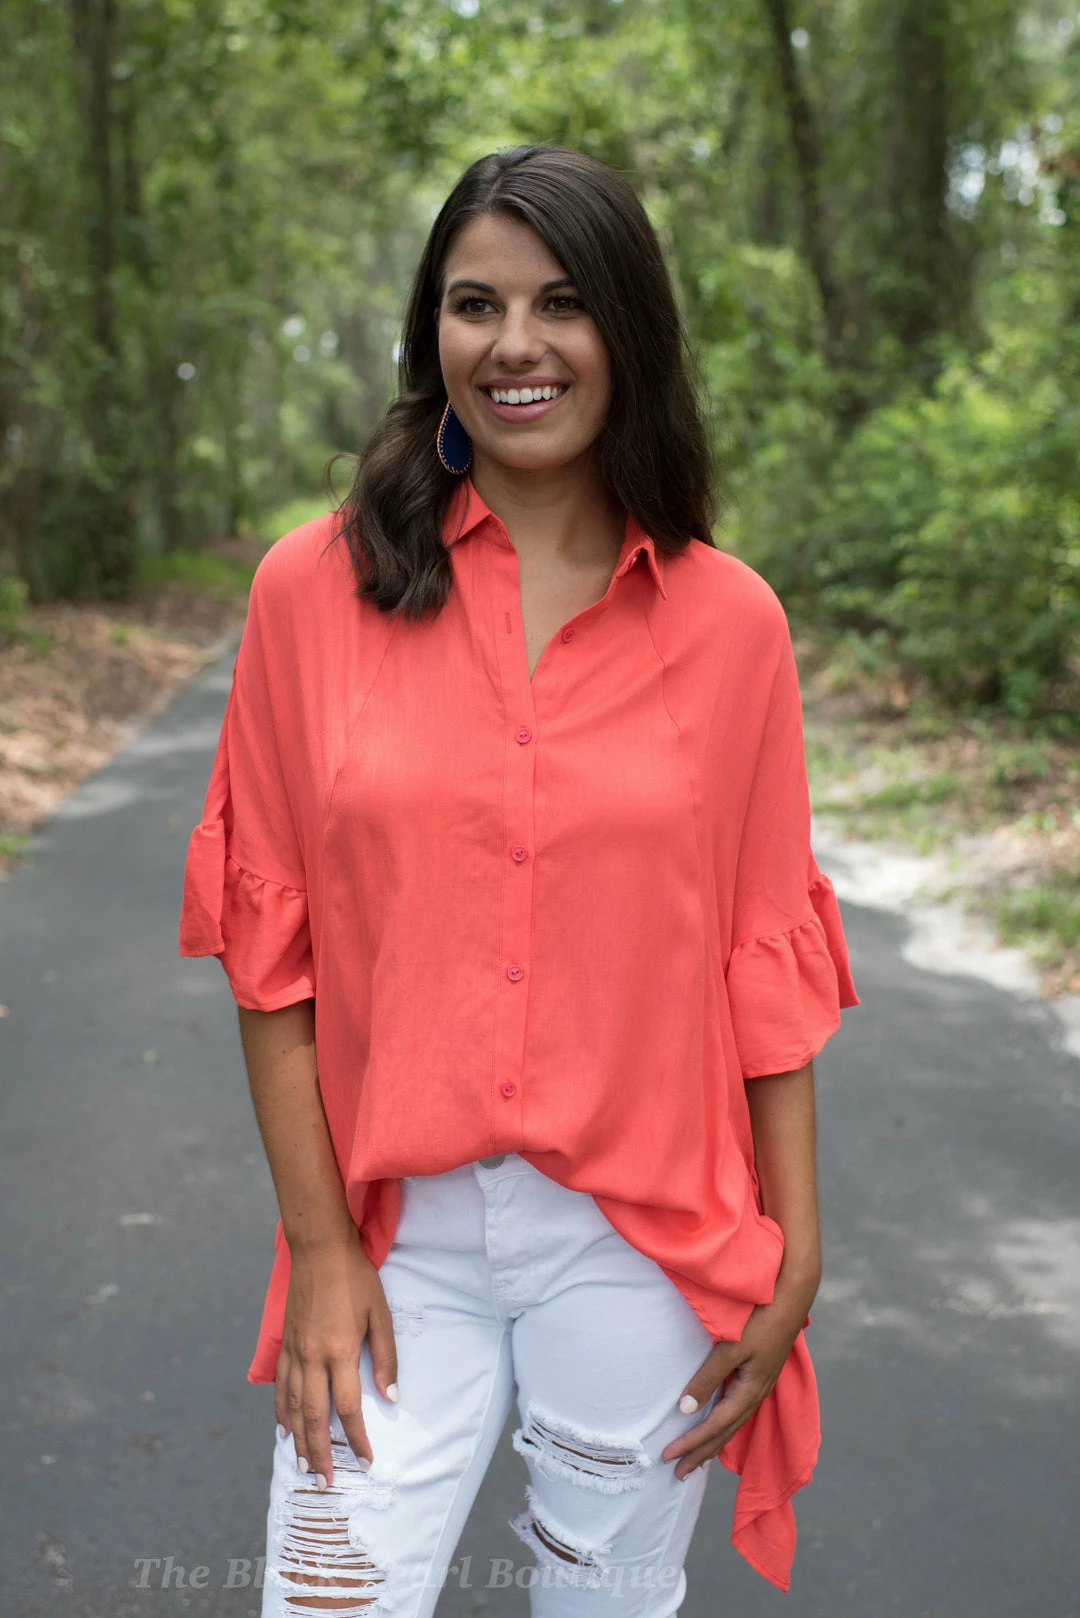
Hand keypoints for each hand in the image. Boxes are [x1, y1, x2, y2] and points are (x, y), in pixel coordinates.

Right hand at [275, 1228, 397, 1489]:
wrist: (319, 1248)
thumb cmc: (356, 1278)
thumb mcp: (380, 1314)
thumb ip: (385, 1358)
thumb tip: (391, 1398)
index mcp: (340, 1352)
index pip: (348, 1408)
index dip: (357, 1439)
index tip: (366, 1462)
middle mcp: (313, 1358)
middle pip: (313, 1417)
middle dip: (320, 1453)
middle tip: (324, 1483)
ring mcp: (295, 1352)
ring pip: (292, 1407)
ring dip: (298, 1441)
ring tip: (302, 1467)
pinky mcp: (285, 1344)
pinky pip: (281, 1386)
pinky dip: (281, 1411)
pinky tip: (283, 1428)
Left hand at [661, 1271, 816, 1480]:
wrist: (791, 1297)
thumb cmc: (760, 1319)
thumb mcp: (731, 1348)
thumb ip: (709, 1377)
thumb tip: (686, 1409)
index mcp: (750, 1391)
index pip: (715, 1427)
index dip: (692, 1444)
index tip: (669, 1456)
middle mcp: (756, 1394)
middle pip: (724, 1433)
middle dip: (700, 1454)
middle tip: (676, 1474)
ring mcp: (759, 1385)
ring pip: (732, 1424)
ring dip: (711, 1444)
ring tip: (694, 1461)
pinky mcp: (759, 1375)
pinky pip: (737, 1410)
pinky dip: (723, 1426)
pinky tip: (716, 1426)